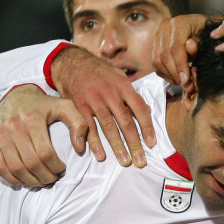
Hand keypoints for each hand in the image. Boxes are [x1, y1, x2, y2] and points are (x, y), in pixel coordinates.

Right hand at [0, 85, 86, 186]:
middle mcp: (14, 126)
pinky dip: (13, 179)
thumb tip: (80, 148)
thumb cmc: (44, 105)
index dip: (55, 166)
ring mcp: (0, 135)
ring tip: (41, 181)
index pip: (45, 153)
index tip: (62, 168)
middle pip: (31, 163)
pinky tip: (25, 180)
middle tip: (52, 179)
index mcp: (32, 118)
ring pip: (16, 168)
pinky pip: (0, 167)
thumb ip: (79, 124)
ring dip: (31, 181)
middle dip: (45, 177)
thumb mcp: (66, 107)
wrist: (16, 97)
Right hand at [52, 46, 155, 168]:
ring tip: (125, 161)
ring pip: (108, 127)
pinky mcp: (78, 106)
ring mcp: (93, 100)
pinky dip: (94, 143)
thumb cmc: (100, 72)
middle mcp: (110, 93)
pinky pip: (88, 127)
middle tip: (140, 161)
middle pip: (125, 122)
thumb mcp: (118, 77)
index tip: (152, 144)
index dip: (147, 127)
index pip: (139, 109)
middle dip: (134, 143)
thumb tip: (147, 110)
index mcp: (123, 86)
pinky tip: (101, 156)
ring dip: (117, 147)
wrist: (72, 62)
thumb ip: (131, 94)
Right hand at [151, 13, 209, 85]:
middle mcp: (165, 26)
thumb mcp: (210, 38)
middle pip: (164, 55)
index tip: (187, 80)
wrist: (203, 30)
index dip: (181, 65)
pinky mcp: (154, 45)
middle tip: (187, 85)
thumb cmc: (209, 35)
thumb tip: (190, 46)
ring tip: (184, 83)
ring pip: (157, 61)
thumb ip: (201, 43)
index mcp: (179, 22)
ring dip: (170, 76)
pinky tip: (178, 78)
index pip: (175, 47)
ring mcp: (158, 36)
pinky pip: (155, 65)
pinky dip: (166, 75)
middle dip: (175, 73)